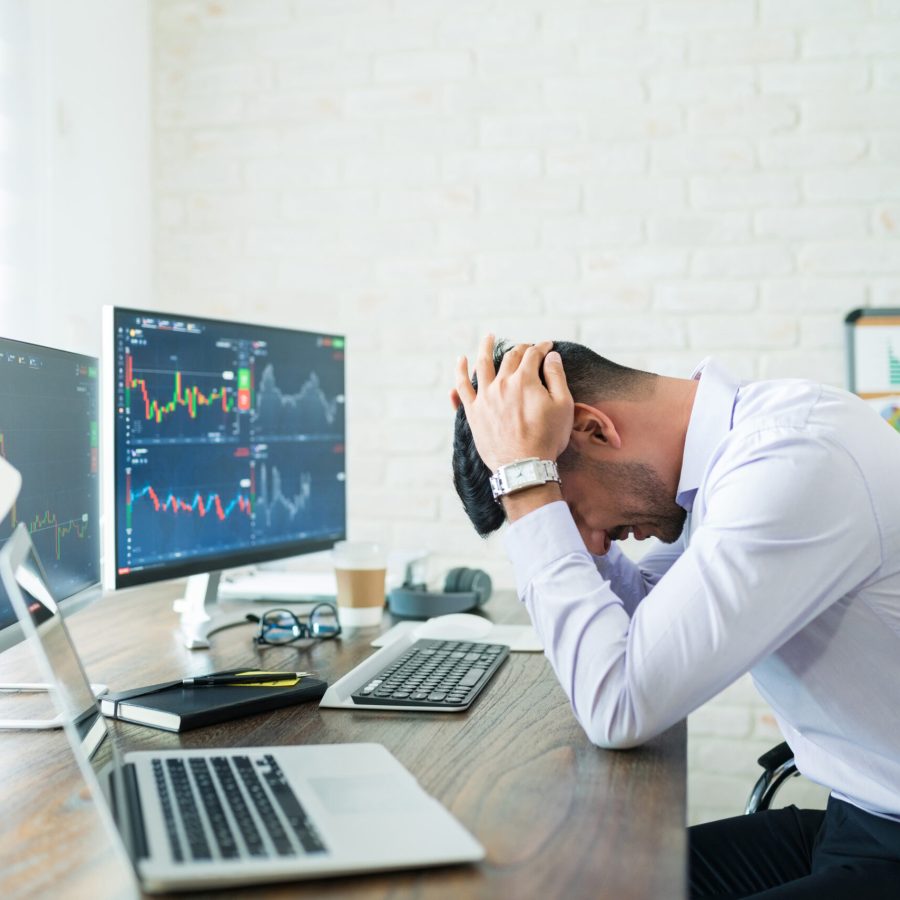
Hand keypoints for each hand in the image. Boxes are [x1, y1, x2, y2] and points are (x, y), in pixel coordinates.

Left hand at [452, 335, 573, 472]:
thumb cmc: (547, 438)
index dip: (542, 347)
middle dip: (521, 349)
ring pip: (483, 364)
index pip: (533, 354)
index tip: (548, 346)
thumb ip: (556, 376)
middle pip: (510, 357)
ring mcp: (484, 397)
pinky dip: (460, 372)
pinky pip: (462, 388)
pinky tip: (461, 361)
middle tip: (527, 348)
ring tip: (488, 337)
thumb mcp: (563, 406)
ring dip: (485, 348)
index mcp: (525, 380)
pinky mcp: (473, 412)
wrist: (523, 467)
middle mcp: (502, 383)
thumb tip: (551, 355)